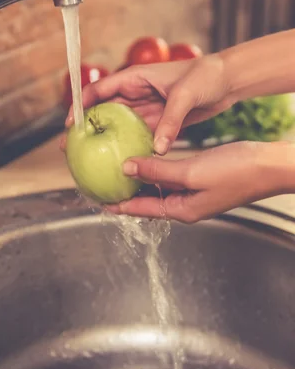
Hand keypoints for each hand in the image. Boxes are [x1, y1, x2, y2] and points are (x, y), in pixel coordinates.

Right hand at [64, 55, 232, 153]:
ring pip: (118, 125)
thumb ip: (169, 122)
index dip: (80, 106)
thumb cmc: (206, 77)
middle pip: (103, 110)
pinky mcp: (159, 120)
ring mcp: (147, 107)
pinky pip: (138, 135)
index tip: (71, 126)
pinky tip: (121, 161)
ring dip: (104, 140)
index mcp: (135, 78)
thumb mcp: (185, 96)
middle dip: (87, 128)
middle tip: (71, 148)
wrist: (228, 81)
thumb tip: (157, 149)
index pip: (98, 90)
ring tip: (90, 159)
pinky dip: (129, 146)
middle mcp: (137, 92)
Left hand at [106, 141, 294, 222]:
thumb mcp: (191, 171)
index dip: (119, 206)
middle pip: (148, 201)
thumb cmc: (237, 172)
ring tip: (120, 170)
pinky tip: (149, 158)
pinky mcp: (202, 180)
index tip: (99, 201)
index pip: (142, 210)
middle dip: (127, 193)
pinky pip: (172, 177)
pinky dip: (158, 169)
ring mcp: (194, 193)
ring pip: (159, 187)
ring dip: (141, 179)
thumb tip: (127, 167)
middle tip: (105, 182)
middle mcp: (186, 205)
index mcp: (182, 210)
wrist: (270, 165)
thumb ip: (158, 170)